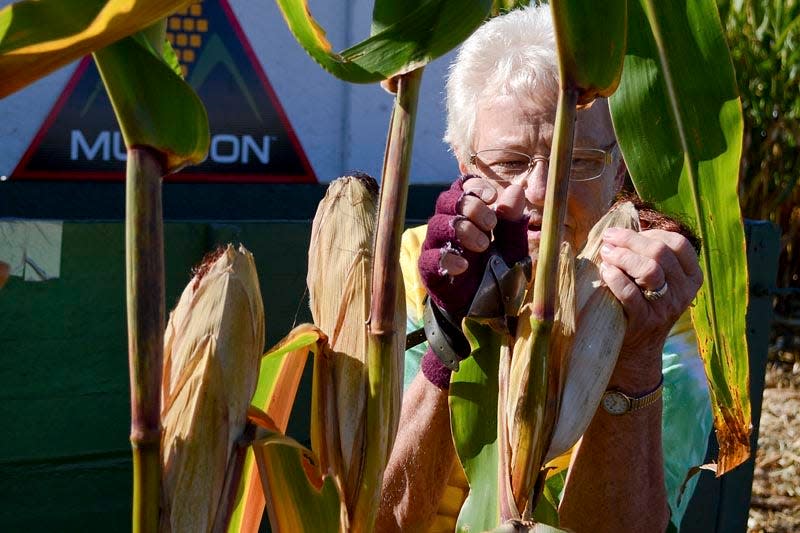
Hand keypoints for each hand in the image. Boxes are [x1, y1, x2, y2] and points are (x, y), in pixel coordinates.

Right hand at [418, 176, 527, 314]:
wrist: (485, 307)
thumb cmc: (496, 270)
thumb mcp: (512, 246)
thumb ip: (512, 221)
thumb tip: (515, 190)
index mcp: (468, 215)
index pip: (461, 188)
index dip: (474, 186)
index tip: (492, 196)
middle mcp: (448, 225)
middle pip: (446, 200)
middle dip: (470, 206)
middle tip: (491, 224)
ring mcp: (436, 246)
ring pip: (436, 224)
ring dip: (462, 230)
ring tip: (483, 246)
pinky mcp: (429, 270)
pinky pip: (429, 258)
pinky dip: (446, 259)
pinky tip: (464, 266)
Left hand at [598, 227, 702, 388]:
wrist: (636, 352)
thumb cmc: (640, 305)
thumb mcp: (656, 282)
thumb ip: (649, 256)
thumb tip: (624, 222)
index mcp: (691, 278)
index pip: (678, 244)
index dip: (651, 232)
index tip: (629, 232)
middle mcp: (683, 292)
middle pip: (660, 252)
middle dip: (630, 240)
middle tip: (608, 238)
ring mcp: (666, 308)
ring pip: (649, 269)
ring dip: (623, 256)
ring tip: (605, 253)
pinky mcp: (645, 322)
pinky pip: (630, 293)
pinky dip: (614, 277)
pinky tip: (604, 271)